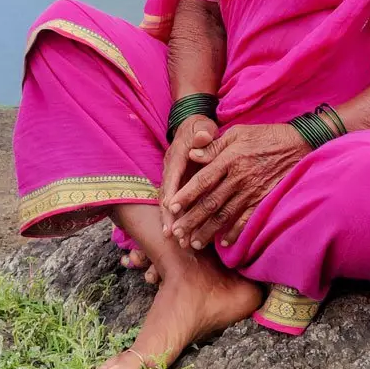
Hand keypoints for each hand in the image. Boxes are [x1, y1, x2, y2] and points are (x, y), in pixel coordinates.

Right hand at [159, 113, 217, 235]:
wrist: (194, 129)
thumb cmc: (201, 129)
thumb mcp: (203, 127)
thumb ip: (203, 134)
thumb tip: (203, 136)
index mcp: (177, 155)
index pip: (172, 175)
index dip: (172, 192)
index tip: (172, 208)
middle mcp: (170, 169)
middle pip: (166, 194)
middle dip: (168, 215)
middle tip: (172, 234)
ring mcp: (172, 178)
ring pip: (168, 203)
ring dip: (172, 222)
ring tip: (178, 241)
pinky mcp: (177, 186)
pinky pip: (175, 205)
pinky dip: (177, 220)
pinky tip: (184, 236)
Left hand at [168, 124, 309, 249]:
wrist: (298, 144)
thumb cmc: (265, 136)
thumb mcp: (238, 132)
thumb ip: (214, 146)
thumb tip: (192, 154)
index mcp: (229, 159)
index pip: (203, 180)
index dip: (186, 195)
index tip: (171, 208)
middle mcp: (239, 178)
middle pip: (210, 203)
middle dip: (191, 220)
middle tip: (176, 233)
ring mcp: (252, 191)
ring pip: (225, 216)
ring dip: (208, 231)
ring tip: (194, 243)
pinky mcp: (264, 200)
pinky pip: (247, 220)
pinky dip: (235, 233)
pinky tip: (223, 242)